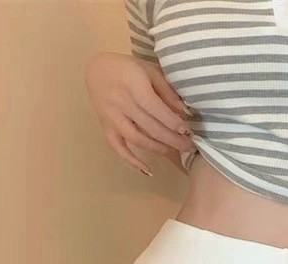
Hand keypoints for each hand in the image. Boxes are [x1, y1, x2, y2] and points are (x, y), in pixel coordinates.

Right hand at [84, 52, 195, 175]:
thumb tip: (185, 112)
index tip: (188, 131)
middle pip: (149, 126)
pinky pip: (118, 148)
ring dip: (157, 149)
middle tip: (189, 147)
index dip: (172, 122)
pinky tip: (148, 171)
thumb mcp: (150, 71)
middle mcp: (121, 103)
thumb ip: (167, 91)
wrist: (97, 70)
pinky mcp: (106, 128)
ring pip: (136, 139)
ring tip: (174, 153)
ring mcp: (112, 118)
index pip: (155, 108)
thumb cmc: (128, 69)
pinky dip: (132, 161)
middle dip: (172, 139)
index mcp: (133, 85)